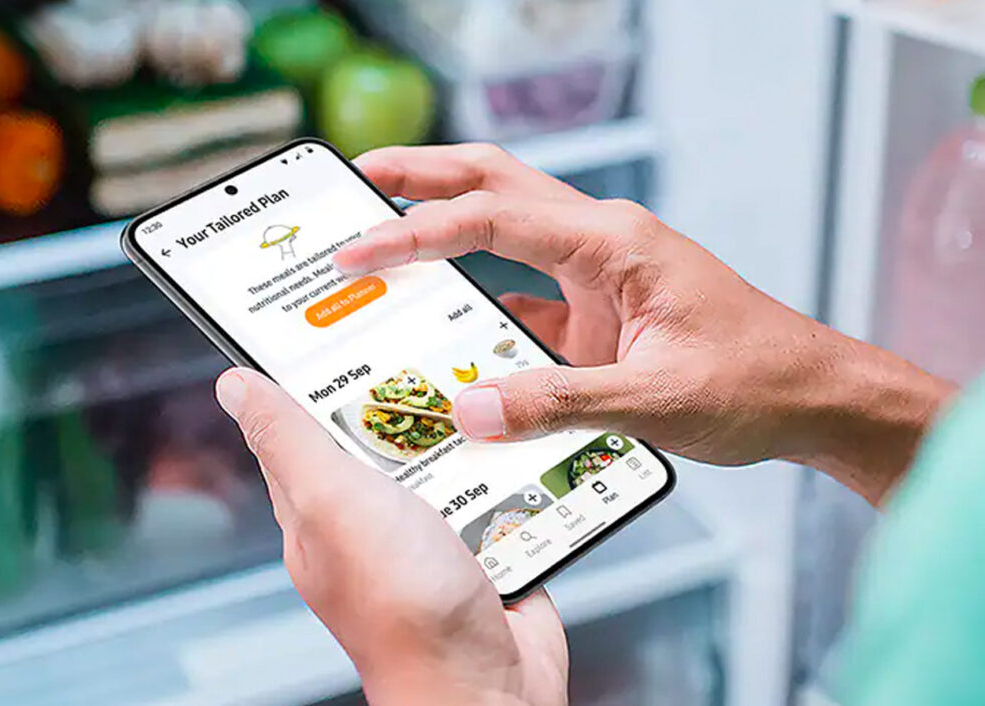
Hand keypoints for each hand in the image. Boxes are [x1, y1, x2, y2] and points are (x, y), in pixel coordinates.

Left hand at [215, 368, 567, 705]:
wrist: (490, 683)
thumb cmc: (405, 608)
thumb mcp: (334, 504)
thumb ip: (291, 441)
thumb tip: (235, 385)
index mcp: (318, 508)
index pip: (301, 423)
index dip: (312, 371)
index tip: (336, 320)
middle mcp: (370, 517)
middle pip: (383, 431)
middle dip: (410, 395)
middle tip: (432, 349)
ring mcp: (429, 530)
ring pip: (445, 453)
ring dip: (467, 430)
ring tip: (484, 399)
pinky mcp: (482, 539)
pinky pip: (495, 483)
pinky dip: (509, 465)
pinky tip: (520, 445)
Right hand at [336, 144, 955, 505]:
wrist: (812, 396)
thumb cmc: (754, 381)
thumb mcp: (654, 399)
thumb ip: (558, 404)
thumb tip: (472, 412)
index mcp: (614, 243)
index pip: (494, 219)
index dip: (417, 232)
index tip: (360, 250)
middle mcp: (601, 243)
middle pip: (496, 184)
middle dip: (423, 175)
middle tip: (357, 177)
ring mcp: (597, 276)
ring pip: (505, 229)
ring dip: (445, 224)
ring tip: (383, 229)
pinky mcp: (596, 314)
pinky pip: (522, 296)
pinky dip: (478, 303)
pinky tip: (443, 325)